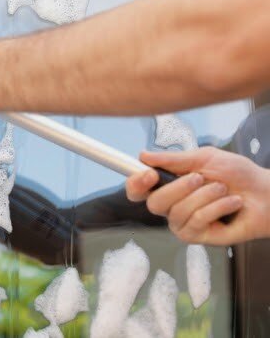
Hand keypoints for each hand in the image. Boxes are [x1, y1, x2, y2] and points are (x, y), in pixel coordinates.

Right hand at [126, 147, 269, 244]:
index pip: (138, 190)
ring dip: (204, 196)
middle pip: (155, 203)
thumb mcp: (205, 158)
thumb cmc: (238, 175)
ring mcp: (184, 223)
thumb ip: (173, 159)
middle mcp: (172, 206)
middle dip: (179, 188)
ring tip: (222, 189)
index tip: (148, 173)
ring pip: (178, 211)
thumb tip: (143, 156)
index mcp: (168, 185)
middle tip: (199, 177)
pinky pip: (197, 221)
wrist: (266, 193)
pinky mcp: (200, 237)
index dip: (136, 183)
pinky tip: (231, 203)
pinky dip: (216, 208)